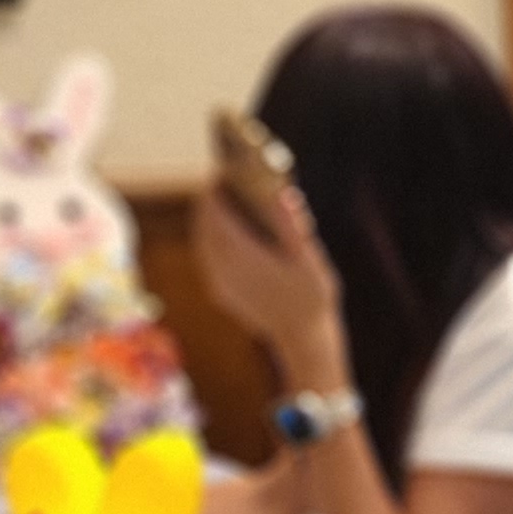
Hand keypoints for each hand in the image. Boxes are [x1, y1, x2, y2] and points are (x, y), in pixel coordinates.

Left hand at [195, 174, 345, 374]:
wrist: (302, 340)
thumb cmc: (311, 298)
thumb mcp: (309, 260)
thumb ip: (291, 226)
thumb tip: (282, 194)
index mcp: (243, 254)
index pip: (216, 212)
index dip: (215, 189)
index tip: (222, 173)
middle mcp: (224, 267)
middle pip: (203, 224)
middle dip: (209, 202)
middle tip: (221, 183)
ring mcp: (219, 281)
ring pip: (201, 241)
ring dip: (207, 221)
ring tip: (220, 205)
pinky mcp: (220, 292)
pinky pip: (206, 258)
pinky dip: (210, 240)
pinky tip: (224, 236)